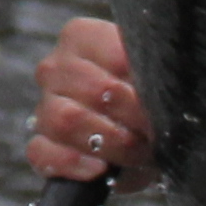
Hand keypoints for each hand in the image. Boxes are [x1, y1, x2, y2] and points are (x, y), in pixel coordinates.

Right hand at [27, 12, 149, 187]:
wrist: (148, 137)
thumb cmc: (151, 101)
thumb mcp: (158, 81)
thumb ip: (154, 74)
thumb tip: (154, 89)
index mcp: (81, 38)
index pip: (114, 55)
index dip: (142, 84)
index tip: (164, 101)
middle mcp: (56, 67)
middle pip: (93, 90)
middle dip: (132, 117)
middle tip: (155, 131)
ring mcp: (43, 106)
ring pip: (65, 120)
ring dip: (110, 141)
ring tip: (136, 151)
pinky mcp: (41, 145)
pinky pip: (43, 152)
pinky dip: (73, 162)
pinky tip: (99, 168)